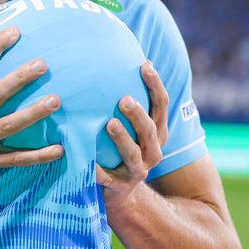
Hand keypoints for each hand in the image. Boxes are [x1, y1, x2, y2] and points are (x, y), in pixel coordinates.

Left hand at [97, 61, 168, 198]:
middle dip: (138, 114)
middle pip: (150, 130)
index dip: (155, 85)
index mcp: (158, 131)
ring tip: (110, 123)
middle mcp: (153, 150)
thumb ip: (129, 99)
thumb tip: (115, 56)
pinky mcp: (119, 186)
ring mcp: (137, 169)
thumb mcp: (132, 126)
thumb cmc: (121, 147)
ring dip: (122, 138)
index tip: (144, 65)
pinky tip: (86, 160)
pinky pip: (107, 177)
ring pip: (132, 154)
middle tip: (124, 99)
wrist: (121, 192)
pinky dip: (97, 170)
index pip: (162, 105)